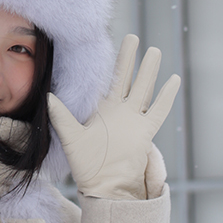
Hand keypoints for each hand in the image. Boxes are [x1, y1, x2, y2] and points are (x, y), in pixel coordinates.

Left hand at [48, 34, 179, 199]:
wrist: (104, 185)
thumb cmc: (86, 165)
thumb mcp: (71, 138)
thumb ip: (61, 116)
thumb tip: (48, 96)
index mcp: (100, 110)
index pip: (103, 82)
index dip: (104, 66)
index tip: (103, 46)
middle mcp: (118, 111)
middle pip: (126, 78)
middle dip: (128, 58)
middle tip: (132, 37)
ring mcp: (133, 119)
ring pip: (143, 88)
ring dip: (149, 70)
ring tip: (154, 50)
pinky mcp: (145, 130)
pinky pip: (159, 109)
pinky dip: (166, 95)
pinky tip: (173, 79)